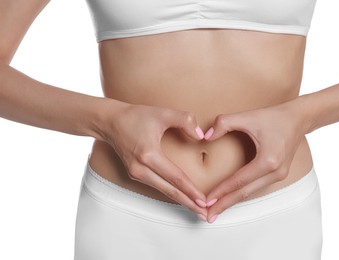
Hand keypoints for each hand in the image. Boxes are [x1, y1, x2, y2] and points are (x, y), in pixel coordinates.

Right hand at [102, 102, 207, 216]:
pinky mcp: (134, 174)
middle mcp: (140, 168)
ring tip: (196, 208)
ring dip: (180, 200)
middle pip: (169, 190)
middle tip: (204, 214)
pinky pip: (156, 186)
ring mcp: (136, 173)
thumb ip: (185, 120)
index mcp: (148, 155)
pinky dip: (170, 192)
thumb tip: (200, 136)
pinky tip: (181, 196)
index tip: (204, 200)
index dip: (190, 190)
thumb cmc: (136, 116)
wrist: (110, 122)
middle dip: (188, 203)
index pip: (175, 177)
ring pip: (162, 190)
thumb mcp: (163, 113)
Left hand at [204, 100, 307, 222]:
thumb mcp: (247, 116)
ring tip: (216, 210)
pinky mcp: (278, 175)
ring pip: (251, 192)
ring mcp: (279, 176)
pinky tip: (230, 198)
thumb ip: (224, 123)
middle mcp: (275, 172)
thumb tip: (205, 137)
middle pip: (245, 193)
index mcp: (268, 160)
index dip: (221, 191)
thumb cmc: (274, 117)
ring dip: (232, 201)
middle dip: (225, 205)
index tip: (206, 201)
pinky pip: (256, 187)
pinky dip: (242, 194)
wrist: (299, 118)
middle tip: (208, 216)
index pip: (239, 180)